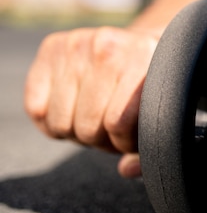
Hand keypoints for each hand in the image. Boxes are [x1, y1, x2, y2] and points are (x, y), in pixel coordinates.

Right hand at [24, 27, 158, 177]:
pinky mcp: (52, 46)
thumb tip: (126, 169)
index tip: (129, 140)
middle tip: (111, 130)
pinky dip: (52, 122)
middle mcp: (109, 45)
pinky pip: (37, 109)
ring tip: (94, 118)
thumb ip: (155, 143)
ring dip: (76, 132)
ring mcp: (77, 44)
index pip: (118, 123)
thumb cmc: (150, 86)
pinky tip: (73, 110)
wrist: (138, 45)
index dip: (123, 144)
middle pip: (88, 127)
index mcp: (145, 58)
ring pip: (60, 123)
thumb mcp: (164, 109)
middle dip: (100, 140)